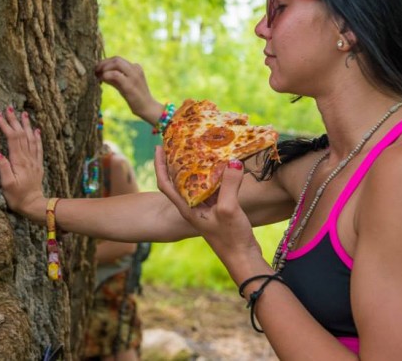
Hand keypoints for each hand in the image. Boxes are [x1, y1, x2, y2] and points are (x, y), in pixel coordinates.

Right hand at [0, 107, 44, 213]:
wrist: (34, 205)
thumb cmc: (18, 197)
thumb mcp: (6, 185)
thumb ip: (3, 168)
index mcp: (19, 161)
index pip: (12, 138)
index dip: (6, 125)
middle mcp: (28, 158)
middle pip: (22, 135)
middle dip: (15, 120)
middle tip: (9, 107)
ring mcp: (34, 161)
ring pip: (31, 138)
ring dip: (27, 125)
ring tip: (24, 113)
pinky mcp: (37, 165)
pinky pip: (38, 147)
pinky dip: (37, 137)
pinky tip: (36, 130)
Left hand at [95, 56, 163, 124]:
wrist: (147, 108)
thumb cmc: (135, 98)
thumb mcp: (123, 85)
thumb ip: (114, 79)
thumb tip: (100, 74)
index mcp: (135, 67)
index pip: (118, 59)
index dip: (105, 62)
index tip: (98, 69)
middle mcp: (136, 69)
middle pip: (117, 59)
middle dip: (103, 63)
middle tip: (95, 71)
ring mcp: (134, 76)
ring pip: (116, 63)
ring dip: (104, 68)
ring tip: (97, 75)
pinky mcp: (130, 85)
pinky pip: (115, 75)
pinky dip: (106, 75)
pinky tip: (101, 80)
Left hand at [154, 147, 261, 268]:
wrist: (243, 259)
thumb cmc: (231, 238)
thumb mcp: (228, 209)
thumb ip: (228, 184)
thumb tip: (233, 161)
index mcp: (187, 207)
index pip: (165, 183)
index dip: (159, 165)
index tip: (158, 147)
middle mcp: (193, 206)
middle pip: (181, 180)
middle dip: (180, 161)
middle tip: (183, 142)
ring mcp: (206, 208)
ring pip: (198, 183)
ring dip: (200, 167)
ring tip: (204, 148)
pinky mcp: (219, 209)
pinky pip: (213, 188)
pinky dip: (216, 176)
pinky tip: (225, 165)